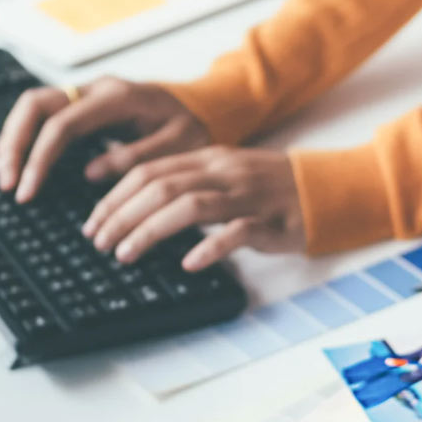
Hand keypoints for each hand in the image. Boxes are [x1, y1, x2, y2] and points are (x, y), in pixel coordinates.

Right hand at [0, 77, 208, 200]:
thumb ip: (138, 157)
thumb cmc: (195, 127)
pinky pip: (46, 113)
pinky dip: (28, 135)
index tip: (28, 190)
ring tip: (6, 174)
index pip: (62, 124)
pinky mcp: (86, 104)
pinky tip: (20, 160)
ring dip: (15, 138)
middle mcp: (97, 89)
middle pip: (36, 105)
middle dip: (15, 143)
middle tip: (7, 182)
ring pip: (35, 105)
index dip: (39, 158)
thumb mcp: (180, 146)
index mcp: (118, 98)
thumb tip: (92, 173)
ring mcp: (89, 93)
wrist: (206, 105)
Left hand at [82, 147, 304, 268]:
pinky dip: (211, 247)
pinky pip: (238, 232)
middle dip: (122, 214)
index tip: (93, 222)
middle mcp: (224, 172)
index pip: (149, 170)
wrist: (328, 189)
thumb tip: (138, 205)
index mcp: (209, 159)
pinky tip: (189, 262)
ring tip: (126, 254)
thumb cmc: (272, 191)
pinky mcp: (272, 222)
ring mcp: (248, 195)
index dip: (115, 196)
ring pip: (190, 205)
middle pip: (161, 186)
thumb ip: (187, 184)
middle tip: (99, 242)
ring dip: (151, 230)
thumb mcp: (225, 177)